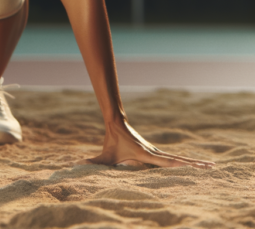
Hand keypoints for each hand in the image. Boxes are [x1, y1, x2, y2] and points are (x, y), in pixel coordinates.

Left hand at [79, 118, 214, 168]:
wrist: (116, 123)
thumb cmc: (112, 140)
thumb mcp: (104, 154)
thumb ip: (93, 162)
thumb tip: (78, 164)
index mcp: (146, 155)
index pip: (167, 162)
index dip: (180, 165)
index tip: (194, 167)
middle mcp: (154, 153)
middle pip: (178, 160)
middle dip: (194, 164)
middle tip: (212, 167)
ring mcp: (156, 152)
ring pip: (177, 158)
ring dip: (193, 162)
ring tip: (210, 166)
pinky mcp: (154, 152)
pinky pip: (172, 158)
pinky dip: (184, 161)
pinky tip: (193, 164)